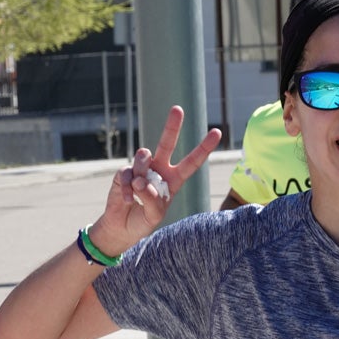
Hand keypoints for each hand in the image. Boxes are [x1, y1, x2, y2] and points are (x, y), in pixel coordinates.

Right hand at [91, 106, 221, 254]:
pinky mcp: (123, 173)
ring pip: (143, 157)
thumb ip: (152, 199)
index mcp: (173, 180)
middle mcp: (158, 170)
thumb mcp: (154, 214)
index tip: (216, 132)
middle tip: (178, 109)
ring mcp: (140, 170)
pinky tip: (128, 199)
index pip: (191, 162)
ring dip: (142, 172)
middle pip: (166, 144)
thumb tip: (141, 180)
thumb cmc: (143, 221)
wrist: (122, 229)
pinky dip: (127, 188)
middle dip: (172, 127)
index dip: (203, 148)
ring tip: (138, 190)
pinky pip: (126, 172)